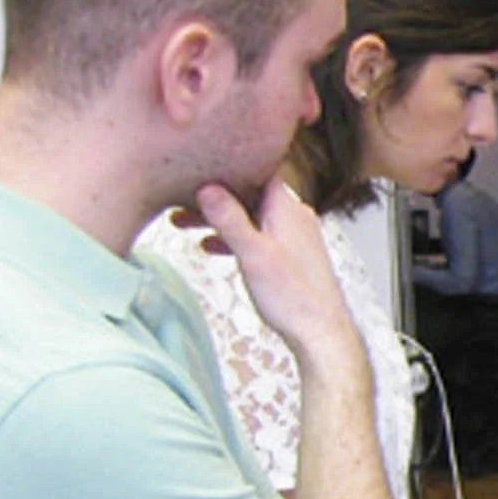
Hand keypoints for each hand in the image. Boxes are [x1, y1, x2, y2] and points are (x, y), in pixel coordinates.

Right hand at [193, 177, 353, 364]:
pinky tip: (210, 247)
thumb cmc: (293, 297)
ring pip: (249, 216)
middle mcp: (294, 216)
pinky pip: (257, 236)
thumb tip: (207, 187)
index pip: (257, 170)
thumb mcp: (253, 254)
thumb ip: (230, 220)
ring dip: (218, 219)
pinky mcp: (290, 255)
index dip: (228, 166)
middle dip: (213, 196)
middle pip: (247, 193)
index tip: (199, 165)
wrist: (321, 333)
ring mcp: (293, 236)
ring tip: (181, 224)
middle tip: (176, 202)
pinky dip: (234, 238)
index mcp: (287, 208)